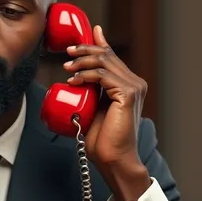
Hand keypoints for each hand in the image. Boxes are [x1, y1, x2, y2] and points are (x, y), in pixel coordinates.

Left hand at [63, 25, 150, 200]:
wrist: (113, 159)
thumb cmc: (102, 139)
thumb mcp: (92, 107)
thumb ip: (90, 91)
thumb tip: (73, 80)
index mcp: (128, 85)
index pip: (112, 57)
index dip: (97, 43)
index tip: (77, 42)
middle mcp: (135, 83)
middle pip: (108, 55)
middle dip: (85, 49)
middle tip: (67, 53)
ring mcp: (133, 87)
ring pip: (104, 61)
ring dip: (82, 61)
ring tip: (67, 69)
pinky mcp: (128, 94)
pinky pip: (103, 75)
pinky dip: (86, 75)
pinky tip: (74, 81)